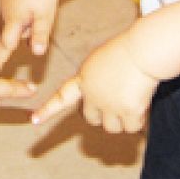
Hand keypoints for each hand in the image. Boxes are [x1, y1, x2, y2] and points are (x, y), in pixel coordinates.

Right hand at [0, 0, 61, 73]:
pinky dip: (20, 1)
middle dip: (24, 29)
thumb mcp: (46, 14)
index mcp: (14, 20)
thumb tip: (35, 53)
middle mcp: (4, 10)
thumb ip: (40, 35)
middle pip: (14, 29)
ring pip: (13, 15)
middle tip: (39, 14)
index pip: (6, 46)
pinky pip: (11, 0)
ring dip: (23, 16)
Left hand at [32, 34, 159, 132]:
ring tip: (132, 97)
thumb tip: (104, 105)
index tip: (34, 120)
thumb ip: (95, 82)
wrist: (144, 50)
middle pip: (92, 119)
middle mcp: (92, 94)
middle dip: (104, 114)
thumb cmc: (128, 51)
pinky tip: (141, 101)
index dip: (48, 110)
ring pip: (112, 128)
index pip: (62, 96)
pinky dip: (138, 120)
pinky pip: (132, 127)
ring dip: (122, 119)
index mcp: (84, 79)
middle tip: (119, 98)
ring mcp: (109, 104)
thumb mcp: (101, 63)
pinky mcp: (127, 112)